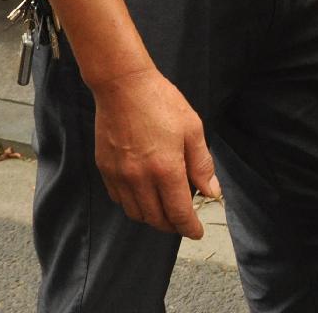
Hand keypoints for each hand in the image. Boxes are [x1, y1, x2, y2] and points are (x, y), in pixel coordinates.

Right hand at [88, 66, 219, 237]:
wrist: (122, 85)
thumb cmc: (161, 101)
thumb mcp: (192, 128)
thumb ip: (202, 164)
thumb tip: (211, 191)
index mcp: (166, 169)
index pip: (179, 213)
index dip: (189, 227)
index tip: (196, 231)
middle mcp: (140, 178)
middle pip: (156, 219)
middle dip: (172, 225)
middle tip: (183, 219)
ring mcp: (120, 175)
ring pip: (136, 213)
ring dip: (152, 218)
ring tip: (164, 209)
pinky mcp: (105, 169)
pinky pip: (119, 199)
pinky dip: (133, 204)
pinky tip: (143, 194)